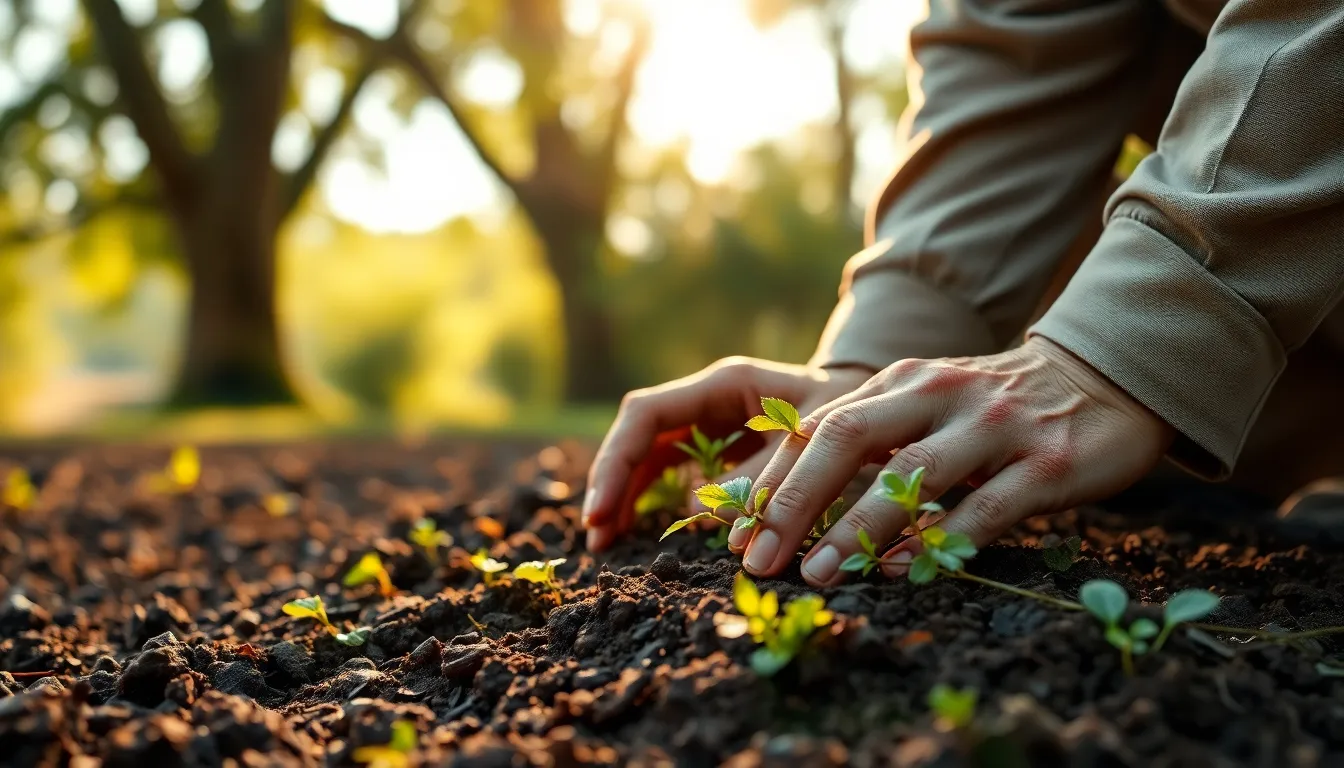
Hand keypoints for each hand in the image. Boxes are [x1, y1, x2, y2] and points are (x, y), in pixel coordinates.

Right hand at [582, 357, 873, 551]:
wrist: (881, 412)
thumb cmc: (857, 420)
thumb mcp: (819, 445)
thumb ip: (766, 476)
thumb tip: (703, 514)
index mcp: (726, 383)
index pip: (647, 414)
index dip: (618, 461)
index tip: (603, 511)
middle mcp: (709, 399)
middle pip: (637, 436)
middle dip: (611, 483)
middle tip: (596, 540)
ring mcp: (710, 424)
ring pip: (647, 456)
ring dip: (624, 497)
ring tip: (606, 546)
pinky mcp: (718, 450)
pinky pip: (670, 473)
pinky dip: (651, 503)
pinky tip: (636, 535)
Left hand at [738, 337, 1174, 586]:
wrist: (1104, 379)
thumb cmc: (993, 405)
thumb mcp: (924, 401)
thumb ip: (868, 435)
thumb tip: (786, 497)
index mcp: (900, 380)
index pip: (818, 425)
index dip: (771, 477)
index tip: (733, 530)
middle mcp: (937, 394)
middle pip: (848, 438)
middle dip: (793, 501)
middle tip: (757, 558)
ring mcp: (993, 426)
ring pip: (910, 474)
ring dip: (855, 528)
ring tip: (815, 574)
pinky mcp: (1045, 464)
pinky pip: (982, 508)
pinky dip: (936, 542)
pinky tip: (898, 573)